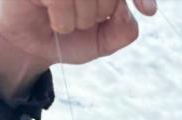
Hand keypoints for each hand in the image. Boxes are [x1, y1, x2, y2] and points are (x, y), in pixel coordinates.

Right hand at [0, 0, 155, 98]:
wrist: (33, 47)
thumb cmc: (69, 37)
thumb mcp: (103, 41)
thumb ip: (124, 29)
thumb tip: (129, 11)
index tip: (148, 11)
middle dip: (101, 13)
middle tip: (83, 22)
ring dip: (80, 20)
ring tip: (65, 22)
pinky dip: (62, 20)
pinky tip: (53, 20)